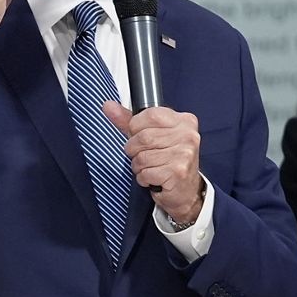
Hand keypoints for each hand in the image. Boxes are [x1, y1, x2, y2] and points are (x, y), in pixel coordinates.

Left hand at [103, 101, 202, 224]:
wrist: (187, 191)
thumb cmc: (169, 161)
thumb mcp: (151, 135)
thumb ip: (129, 120)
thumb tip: (108, 106)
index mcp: (184, 121)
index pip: (151, 114)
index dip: (136, 127)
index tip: (139, 135)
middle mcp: (188, 136)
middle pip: (144, 137)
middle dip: (134, 149)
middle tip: (143, 155)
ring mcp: (184, 154)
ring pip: (142, 156)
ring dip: (139, 166)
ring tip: (150, 167)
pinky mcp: (177, 172)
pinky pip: (145, 173)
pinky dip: (143, 178)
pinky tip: (153, 178)